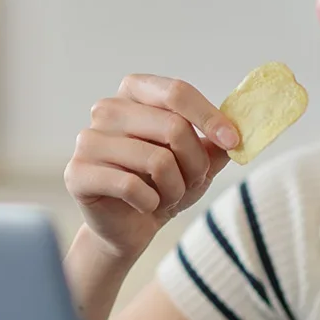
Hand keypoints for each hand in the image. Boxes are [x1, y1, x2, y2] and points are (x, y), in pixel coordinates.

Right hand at [64, 74, 240, 258]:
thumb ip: (218, 141)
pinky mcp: (77, 172)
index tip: (233, 141)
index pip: (177, 92)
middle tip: (192, 182)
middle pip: (173, 126)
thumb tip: (242, 127)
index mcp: (135, 92)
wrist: (130, 227)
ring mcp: (88, 139)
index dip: (209, 117)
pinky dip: (150, 202)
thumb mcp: (199, 160)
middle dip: (195, 163)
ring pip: (157, 160)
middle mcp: (108, 109)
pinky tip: (145, 205)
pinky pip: (131, 185)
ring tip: (168, 197)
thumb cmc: (163, 185)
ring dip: (175, 188)